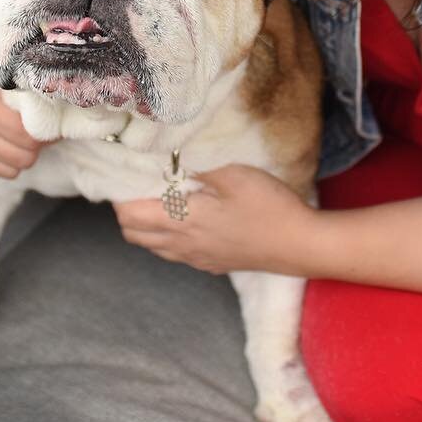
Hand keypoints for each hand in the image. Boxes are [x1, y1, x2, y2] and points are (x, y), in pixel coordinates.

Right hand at [0, 0, 50, 178]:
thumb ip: (26, 71)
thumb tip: (68, 88)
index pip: (31, 137)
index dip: (53, 128)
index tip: (60, 113)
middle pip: (24, 156)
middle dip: (41, 141)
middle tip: (48, 120)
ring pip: (11, 167)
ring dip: (24, 150)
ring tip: (29, 126)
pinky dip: (5, 155)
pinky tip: (9, 132)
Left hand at [114, 164, 312, 275]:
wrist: (300, 246)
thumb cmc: (268, 207)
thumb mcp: (233, 174)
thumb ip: (197, 165)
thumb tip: (167, 157)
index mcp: (182, 221)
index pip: (128, 216)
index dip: (121, 195)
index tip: (130, 172)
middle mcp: (183, 245)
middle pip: (133, 234)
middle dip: (128, 210)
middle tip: (143, 183)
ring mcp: (197, 258)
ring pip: (153, 246)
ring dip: (147, 224)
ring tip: (163, 198)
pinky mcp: (212, 264)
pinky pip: (175, 253)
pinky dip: (168, 237)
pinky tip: (188, 217)